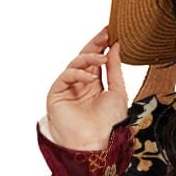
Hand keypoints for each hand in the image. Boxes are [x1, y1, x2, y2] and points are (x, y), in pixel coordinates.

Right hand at [45, 25, 128, 150]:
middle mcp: (81, 85)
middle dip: (96, 44)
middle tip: (106, 33)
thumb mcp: (118, 93)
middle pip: (86, 58)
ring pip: (76, 64)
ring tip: (103, 57)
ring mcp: (68, 88)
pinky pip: (66, 76)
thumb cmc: (108, 124)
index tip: (112, 32)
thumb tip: (115, 47)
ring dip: (89, 58)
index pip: (98, 61)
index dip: (103, 46)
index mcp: (95, 85)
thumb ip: (115, 69)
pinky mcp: (57, 93)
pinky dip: (78, 74)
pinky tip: (90, 78)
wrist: (96, 143)